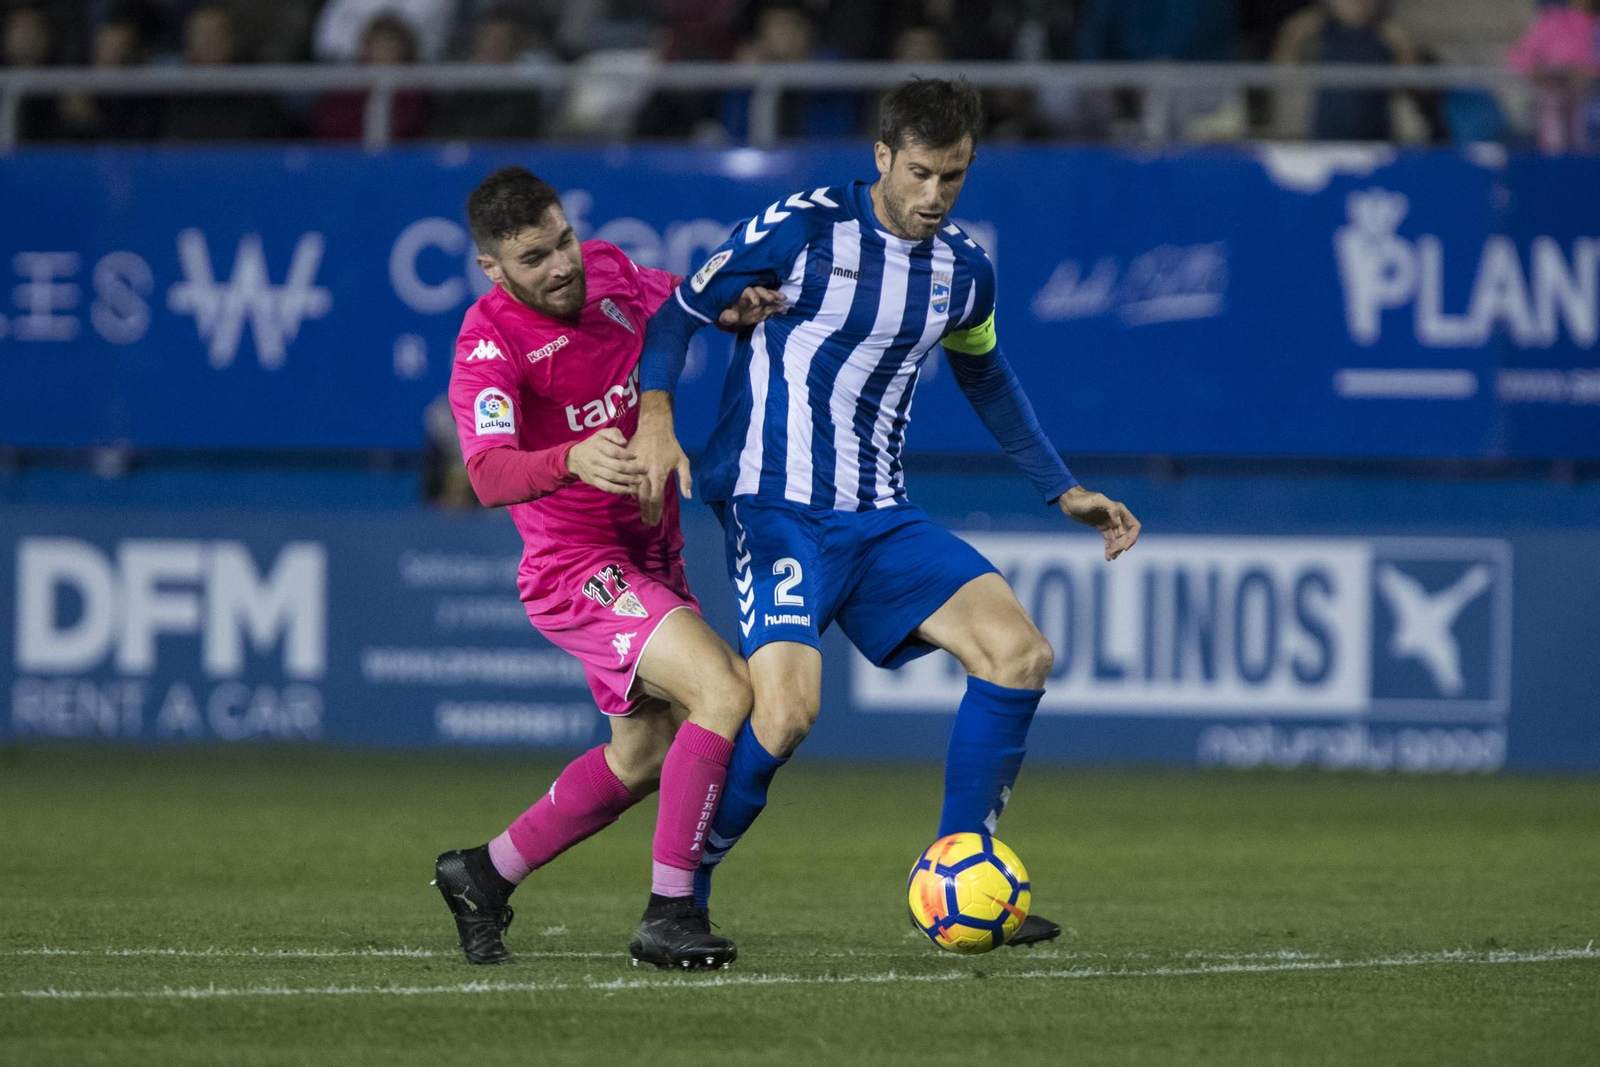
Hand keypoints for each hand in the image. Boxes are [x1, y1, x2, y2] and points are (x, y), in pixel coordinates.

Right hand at [565, 428, 645, 495]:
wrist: (575, 458)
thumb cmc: (594, 444)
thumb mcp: (602, 434)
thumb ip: (614, 434)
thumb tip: (624, 442)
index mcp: (598, 446)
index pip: (614, 452)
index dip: (626, 455)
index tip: (636, 456)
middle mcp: (595, 460)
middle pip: (616, 466)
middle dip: (633, 469)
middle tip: (644, 470)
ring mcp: (594, 472)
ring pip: (613, 478)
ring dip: (628, 481)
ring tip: (640, 481)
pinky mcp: (593, 481)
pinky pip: (607, 487)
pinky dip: (619, 490)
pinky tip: (630, 490)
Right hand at [629, 393, 691, 525]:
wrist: (654, 427)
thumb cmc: (670, 445)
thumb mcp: (683, 461)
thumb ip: (686, 479)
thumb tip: (688, 497)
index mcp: (659, 475)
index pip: (656, 499)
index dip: (655, 513)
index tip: (654, 522)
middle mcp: (646, 474)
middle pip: (644, 499)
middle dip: (646, 512)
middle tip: (647, 522)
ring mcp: (635, 469)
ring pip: (634, 490)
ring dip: (638, 503)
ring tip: (642, 512)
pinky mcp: (628, 464)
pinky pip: (626, 480)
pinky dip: (630, 490)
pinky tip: (633, 497)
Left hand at [716, 286, 786, 331]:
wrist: (733, 319)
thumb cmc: (727, 315)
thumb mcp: (725, 317)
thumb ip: (728, 316)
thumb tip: (734, 317)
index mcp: (742, 296)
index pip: (748, 291)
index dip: (753, 295)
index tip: (756, 302)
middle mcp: (752, 297)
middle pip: (761, 291)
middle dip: (766, 293)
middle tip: (771, 298)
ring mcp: (760, 302)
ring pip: (769, 297)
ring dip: (776, 297)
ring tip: (784, 298)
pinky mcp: (764, 309)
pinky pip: (772, 307)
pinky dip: (778, 308)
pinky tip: (783, 309)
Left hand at [1059, 486, 1140, 560]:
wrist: (1070, 502)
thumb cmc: (1083, 499)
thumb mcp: (1097, 501)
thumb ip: (1111, 509)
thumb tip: (1119, 523)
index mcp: (1120, 510)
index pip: (1134, 526)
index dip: (1132, 537)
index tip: (1125, 547)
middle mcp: (1117, 517)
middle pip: (1126, 535)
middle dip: (1122, 545)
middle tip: (1114, 553)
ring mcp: (1110, 523)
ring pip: (1118, 539)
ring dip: (1116, 549)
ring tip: (1111, 557)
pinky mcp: (1102, 527)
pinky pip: (1109, 540)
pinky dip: (1110, 548)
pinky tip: (1108, 557)